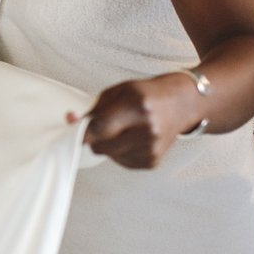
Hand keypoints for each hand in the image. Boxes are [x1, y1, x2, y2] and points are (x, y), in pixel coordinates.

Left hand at [68, 72, 201, 168]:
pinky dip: (121, 152)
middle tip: (103, 126)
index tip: (73, 133)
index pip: (100, 128)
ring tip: (125, 129)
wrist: (181, 104)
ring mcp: (152, 148)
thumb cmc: (146, 94)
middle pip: (101, 146)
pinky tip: (133, 138)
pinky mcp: (153, 161)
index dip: (83, 133)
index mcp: (136, 106)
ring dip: (109, 145)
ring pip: (110, 155)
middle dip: (95, 138)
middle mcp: (146, 129)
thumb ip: (94, 108)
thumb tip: (71, 121)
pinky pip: (122, 162)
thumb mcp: (119, 91)